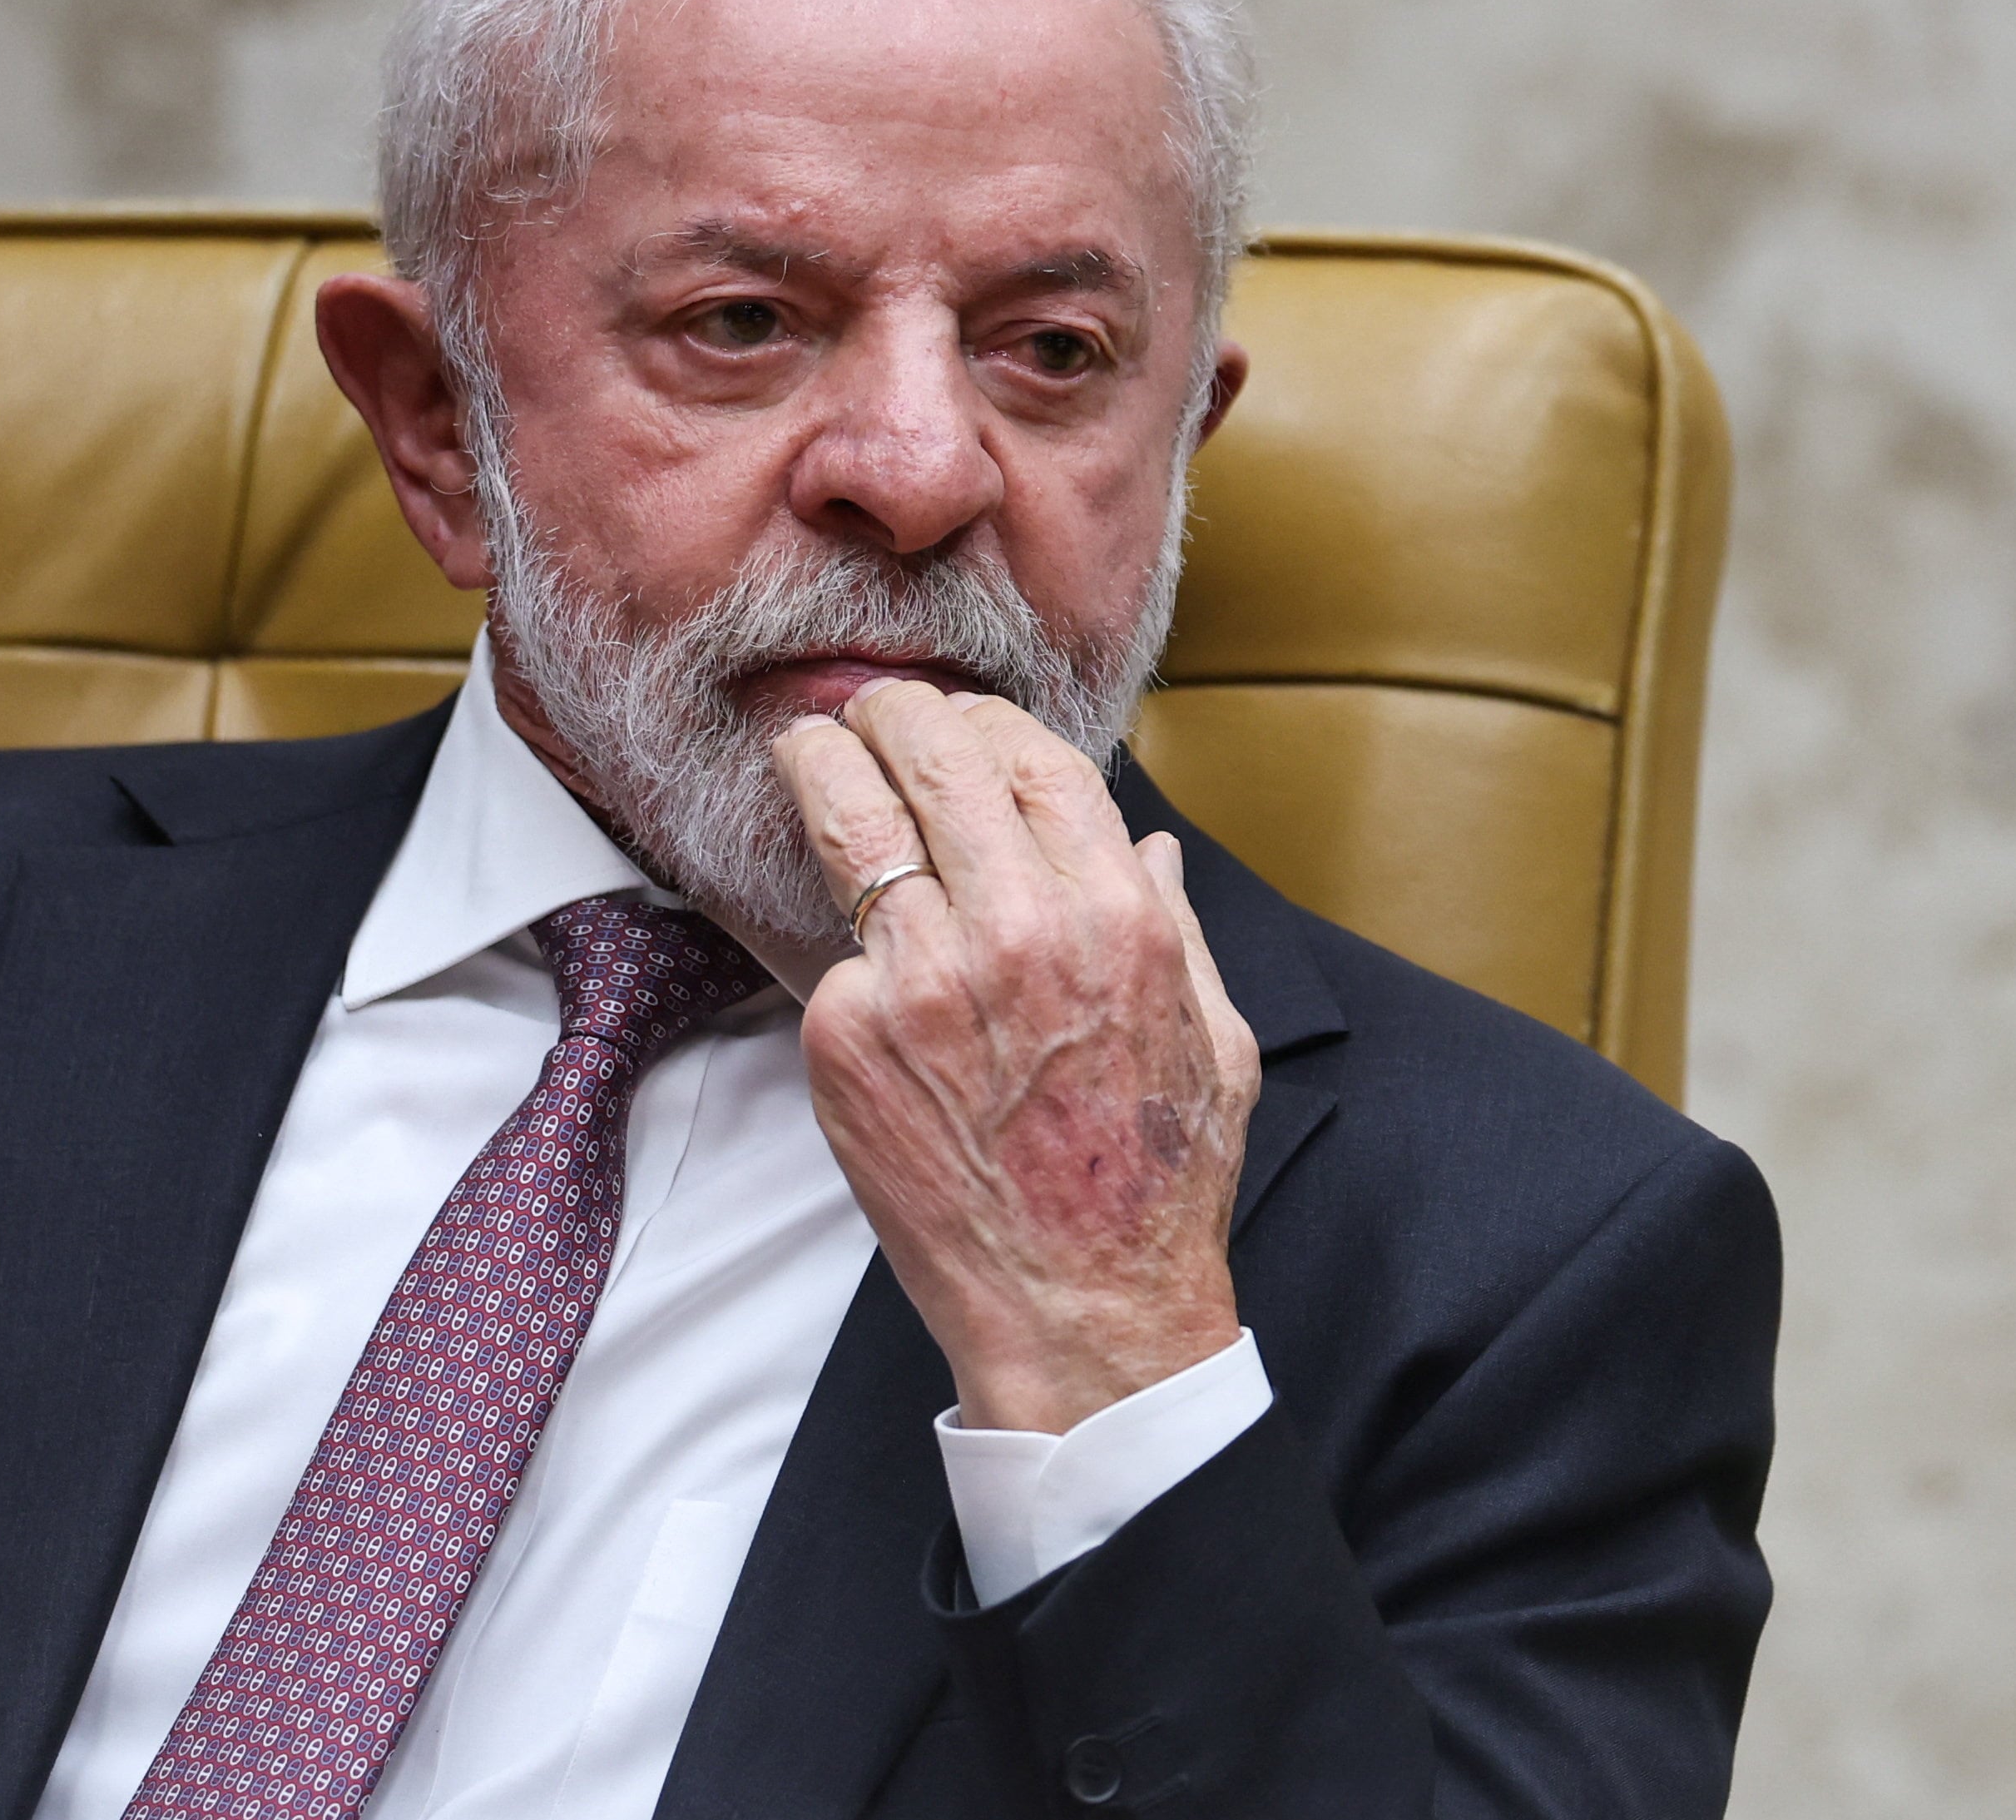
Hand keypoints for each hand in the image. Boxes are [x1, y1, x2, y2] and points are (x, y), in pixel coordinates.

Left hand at [772, 681, 1261, 1433]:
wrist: (1081, 1310)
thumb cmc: (1152, 1186)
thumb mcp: (1214, 1042)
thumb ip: (1177, 928)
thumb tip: (1148, 845)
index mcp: (1118, 918)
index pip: (1034, 760)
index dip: (985, 723)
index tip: (954, 719)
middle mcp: (1018, 930)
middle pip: (933, 757)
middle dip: (890, 714)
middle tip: (863, 710)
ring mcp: (921, 978)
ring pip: (851, 822)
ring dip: (822, 767)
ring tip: (806, 749)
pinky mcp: (846, 1034)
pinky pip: (835, 953)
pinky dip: (840, 943)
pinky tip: (848, 950)